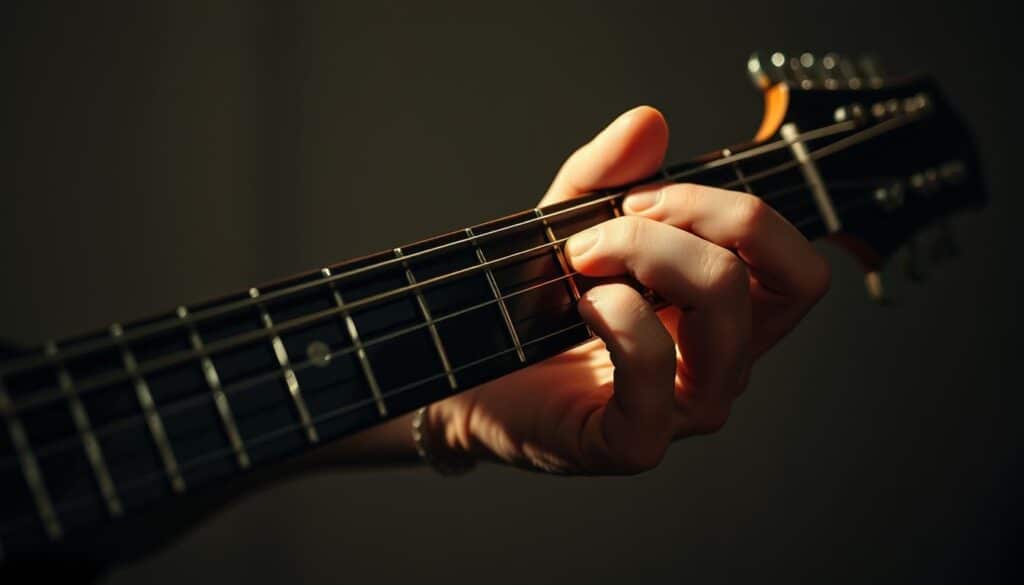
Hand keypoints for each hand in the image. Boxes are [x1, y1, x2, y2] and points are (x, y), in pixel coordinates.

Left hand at [427, 106, 829, 473]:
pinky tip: (581, 306)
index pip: (798, 268)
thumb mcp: (566, 221)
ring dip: (644, 255)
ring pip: (724, 304)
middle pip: (754, 269)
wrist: (473, 376)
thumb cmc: (530, 307)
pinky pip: (657, 369)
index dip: (735, 214)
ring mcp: (686, 407)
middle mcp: (720, 363)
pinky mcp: (636, 440)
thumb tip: (649, 121)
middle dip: (676, 220)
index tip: (645, 200)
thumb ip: (605, 173)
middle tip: (602, 228)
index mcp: (725, 317)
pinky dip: (619, 315)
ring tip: (581, 263)